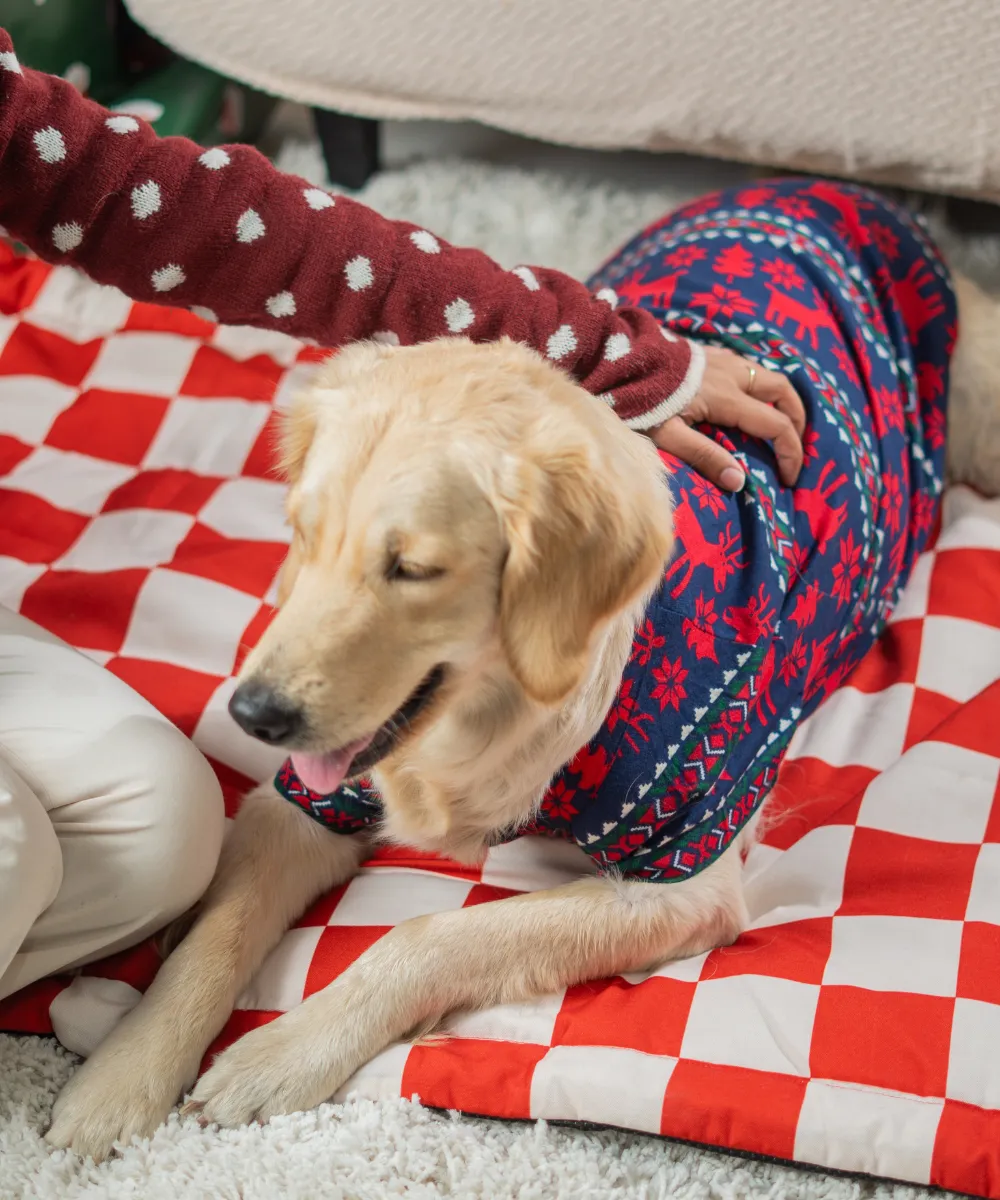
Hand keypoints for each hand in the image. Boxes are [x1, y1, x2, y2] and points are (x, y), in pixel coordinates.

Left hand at [649, 347, 805, 490]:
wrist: (616, 359)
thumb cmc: (638, 401)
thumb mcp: (667, 435)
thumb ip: (704, 456)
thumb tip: (740, 482)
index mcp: (727, 397)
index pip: (776, 426)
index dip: (790, 453)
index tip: (789, 478)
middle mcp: (732, 374)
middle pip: (783, 391)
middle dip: (798, 419)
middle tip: (795, 447)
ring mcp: (722, 360)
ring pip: (768, 375)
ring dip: (782, 400)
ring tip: (781, 425)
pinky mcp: (710, 353)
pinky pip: (749, 367)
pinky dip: (762, 386)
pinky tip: (751, 401)